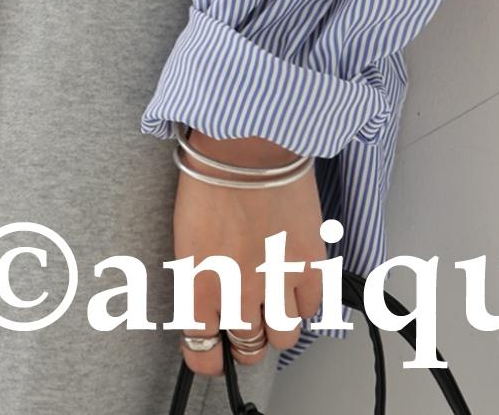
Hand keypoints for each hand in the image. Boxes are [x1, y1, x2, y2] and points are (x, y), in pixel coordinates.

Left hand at [172, 131, 325, 378]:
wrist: (245, 141)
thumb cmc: (209, 175)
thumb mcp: (186, 233)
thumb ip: (197, 274)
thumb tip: (207, 300)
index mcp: (197, 282)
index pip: (202, 349)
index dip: (207, 357)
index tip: (209, 350)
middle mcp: (236, 290)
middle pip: (247, 348)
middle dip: (244, 338)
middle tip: (245, 321)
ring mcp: (276, 281)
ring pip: (283, 337)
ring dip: (277, 323)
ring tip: (272, 301)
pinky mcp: (309, 265)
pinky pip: (312, 309)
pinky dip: (303, 300)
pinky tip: (293, 279)